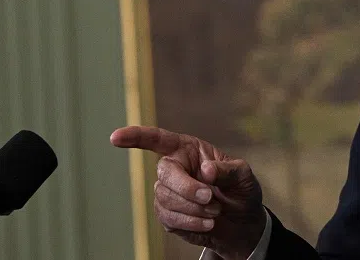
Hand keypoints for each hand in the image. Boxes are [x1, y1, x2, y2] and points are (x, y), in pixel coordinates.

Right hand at [111, 126, 264, 259]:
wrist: (241, 222)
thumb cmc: (241, 191)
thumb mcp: (243, 176)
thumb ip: (227, 170)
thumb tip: (206, 170)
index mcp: (189, 150)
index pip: (158, 139)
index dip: (136, 137)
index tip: (115, 137)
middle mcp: (174, 168)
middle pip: (164, 174)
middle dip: (187, 188)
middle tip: (210, 197)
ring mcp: (168, 192)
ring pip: (166, 199)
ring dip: (194, 208)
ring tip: (216, 211)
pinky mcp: (167, 215)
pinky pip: (170, 219)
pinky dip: (191, 222)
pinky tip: (208, 223)